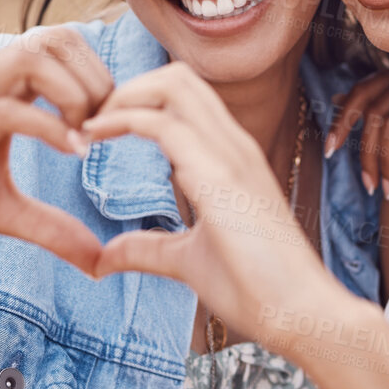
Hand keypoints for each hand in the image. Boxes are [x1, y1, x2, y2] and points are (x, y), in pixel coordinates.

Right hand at [0, 24, 108, 270]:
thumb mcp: (0, 211)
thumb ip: (51, 228)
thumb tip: (101, 263)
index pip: (64, 43)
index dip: (100, 77)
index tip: (110, 128)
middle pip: (58, 36)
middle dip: (96, 79)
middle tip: (103, 131)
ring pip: (35, 55)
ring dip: (75, 93)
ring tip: (84, 138)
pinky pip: (8, 109)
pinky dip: (49, 128)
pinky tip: (70, 154)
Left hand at [81, 62, 342, 353]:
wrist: (300, 311)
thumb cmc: (255, 286)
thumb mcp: (188, 261)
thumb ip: (148, 249)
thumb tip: (103, 257)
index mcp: (230, 156)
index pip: (184, 97)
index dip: (138, 102)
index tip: (99, 131)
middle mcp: (232, 144)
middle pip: (178, 77)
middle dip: (127, 87)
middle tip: (90, 123)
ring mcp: (230, 155)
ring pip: (173, 85)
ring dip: (122, 97)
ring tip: (88, 127)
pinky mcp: (221, 178)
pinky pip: (165, 126)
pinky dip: (122, 121)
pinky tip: (95, 140)